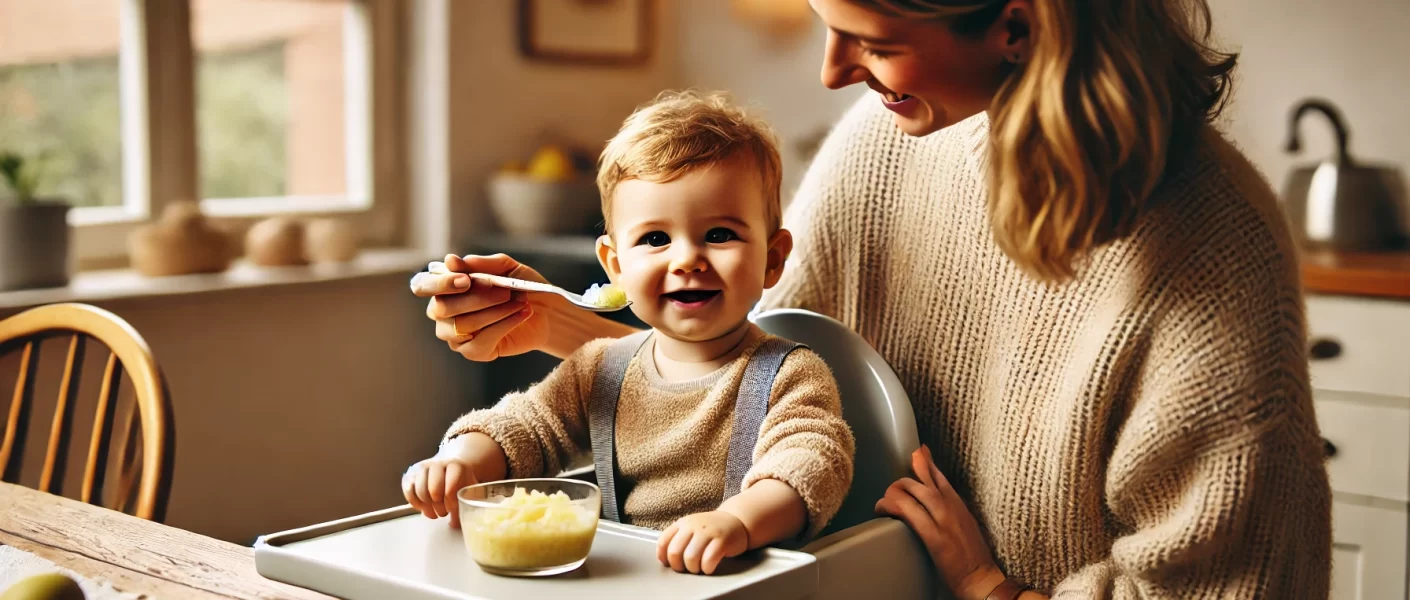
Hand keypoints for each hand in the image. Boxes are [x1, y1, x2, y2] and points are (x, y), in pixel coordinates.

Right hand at [401, 434, 498, 528]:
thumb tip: (453, 524)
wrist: (449, 469)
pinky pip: (408, 491)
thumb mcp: (468, 490)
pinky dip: (415, 504)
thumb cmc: (460, 483)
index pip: (451, 484)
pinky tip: (424, 509)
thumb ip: (465, 505)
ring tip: (435, 513)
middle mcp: (437, 464)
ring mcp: (422, 468)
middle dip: (439, 506)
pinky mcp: (410, 474)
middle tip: (444, 512)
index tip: (453, 509)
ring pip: (419, 490)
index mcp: (456, 465)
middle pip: (433, 489)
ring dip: (427, 507)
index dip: (451, 500)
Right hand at [410, 254, 560, 360]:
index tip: (466, 280)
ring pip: (463, 326)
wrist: (547, 310)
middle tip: (505, 291)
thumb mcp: (505, 267)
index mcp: (445, 288)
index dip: (440, 284)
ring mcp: (455, 335)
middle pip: (442, 308)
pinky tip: (522, 314)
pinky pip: (481, 341)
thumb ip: (479, 264)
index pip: (423, 286)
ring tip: (520, 301)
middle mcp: (443, 313)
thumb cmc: (521, 285)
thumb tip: (451, 260)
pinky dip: (504, 325)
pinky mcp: (474, 351)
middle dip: (477, 298)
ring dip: (495, 311)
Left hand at [656, 511, 749, 574]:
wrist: (737, 520)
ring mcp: (708, 532)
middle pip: (674, 552)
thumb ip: (678, 539)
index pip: (663, 542)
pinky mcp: (722, 540)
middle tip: (686, 568)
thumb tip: (666, 560)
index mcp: (682, 523)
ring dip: (693, 568)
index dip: (664, 558)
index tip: (670, 564)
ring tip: (699, 568)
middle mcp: (693, 525)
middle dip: (678, 566)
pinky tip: (709, 567)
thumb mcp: (691, 528)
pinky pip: (708, 560)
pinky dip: (707, 568)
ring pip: (690, 557)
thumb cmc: (711, 529)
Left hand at [875, 445, 1007, 599]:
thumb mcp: (966, 524)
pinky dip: (893, 507)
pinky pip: (909, 513)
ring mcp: (943, 520)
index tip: (917, 452)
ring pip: (915, 492)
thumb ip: (951, 510)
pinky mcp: (934, 536)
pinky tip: (883, 508)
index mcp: (959, 503)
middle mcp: (951, 506)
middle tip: (892, 488)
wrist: (981, 577)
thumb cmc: (973, 555)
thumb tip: (937, 501)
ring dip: (895, 492)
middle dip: (903, 480)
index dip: (926, 462)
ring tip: (885, 500)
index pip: (939, 476)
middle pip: (923, 480)